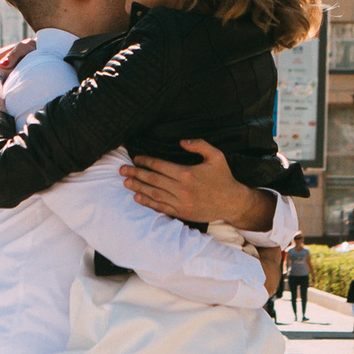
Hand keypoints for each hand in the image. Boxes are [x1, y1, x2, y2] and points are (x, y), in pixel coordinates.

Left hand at [122, 140, 256, 223]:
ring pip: (153, 194)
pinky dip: (147, 202)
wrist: (231, 202)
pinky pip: (160, 207)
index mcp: (187, 173)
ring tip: (126, 182)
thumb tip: (181, 141)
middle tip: (122, 169)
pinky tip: (138, 197)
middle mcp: (181, 189)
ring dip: (138, 187)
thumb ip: (199, 145)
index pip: (160, 166)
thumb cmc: (223, 177)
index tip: (136, 158)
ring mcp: (180, 202)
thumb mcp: (216, 156)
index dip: (146, 161)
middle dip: (136, 173)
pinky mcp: (181, 212)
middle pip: (152, 179)